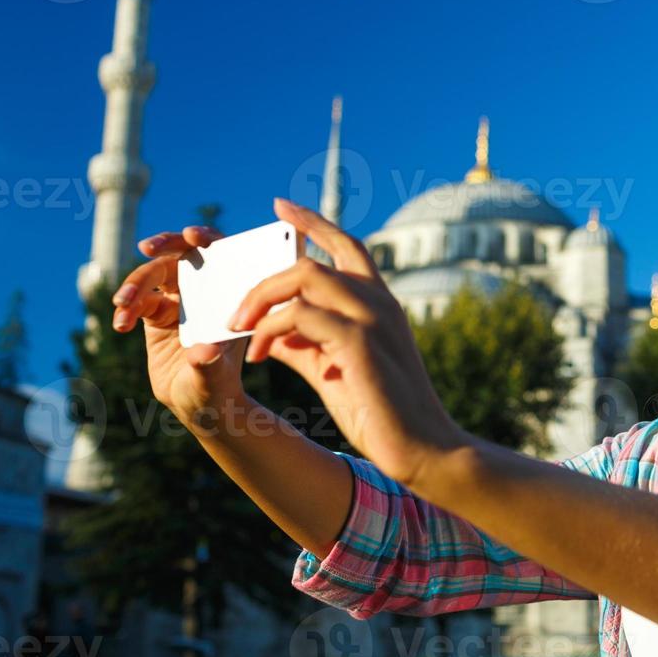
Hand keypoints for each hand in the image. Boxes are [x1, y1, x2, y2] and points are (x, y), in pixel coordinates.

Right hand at [110, 225, 247, 426]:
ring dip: (135, 283)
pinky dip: (126, 308)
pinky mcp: (156, 315)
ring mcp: (179, 301)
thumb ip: (208, 365)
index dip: (207, 238)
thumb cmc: (217, 389)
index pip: (221, 254)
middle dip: (164, 245)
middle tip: (147, 247)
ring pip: (153, 276)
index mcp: (228, 295)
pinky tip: (120, 324)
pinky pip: (137, 301)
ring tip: (122, 304)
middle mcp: (205, 292)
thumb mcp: (215, 379)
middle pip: (181, 255)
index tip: (192, 236)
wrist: (199, 406)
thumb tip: (204, 352)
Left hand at [229, 197, 469, 492]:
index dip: (314, 223)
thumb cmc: (382, 411)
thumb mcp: (335, 369)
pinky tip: (257, 355)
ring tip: (238, 328)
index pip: (346, 246)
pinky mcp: (360, 342)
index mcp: (379, 304)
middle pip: (313, 260)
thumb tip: (267, 331)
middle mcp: (379, 302)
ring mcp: (372, 318)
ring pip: (304, 276)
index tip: (281, 208)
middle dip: (264, 277)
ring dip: (262, 298)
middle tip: (234, 311)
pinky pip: (300, 316)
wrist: (422, 448)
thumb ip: (303, 345)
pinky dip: (270, 329)